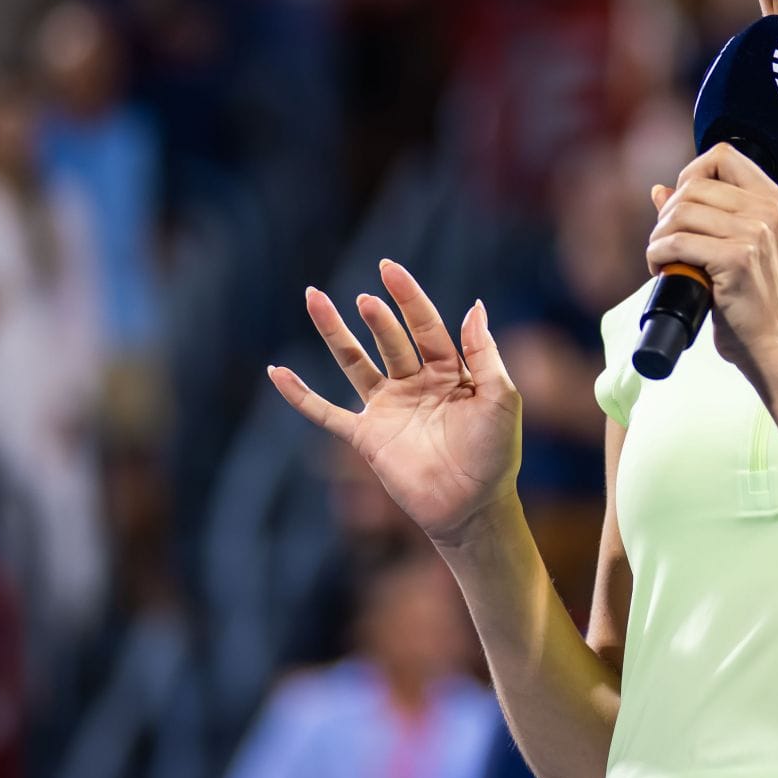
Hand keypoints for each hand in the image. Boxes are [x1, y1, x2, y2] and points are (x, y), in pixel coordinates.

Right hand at [267, 260, 522, 545]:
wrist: (473, 508)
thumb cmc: (495, 454)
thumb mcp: (501, 397)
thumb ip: (485, 353)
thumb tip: (474, 305)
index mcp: (450, 371)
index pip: (425, 325)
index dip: (408, 297)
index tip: (389, 269)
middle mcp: (415, 384)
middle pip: (389, 339)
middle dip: (377, 317)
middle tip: (366, 299)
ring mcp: (388, 409)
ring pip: (354, 363)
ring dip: (335, 333)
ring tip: (315, 299)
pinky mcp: (367, 437)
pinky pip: (326, 412)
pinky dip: (300, 395)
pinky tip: (277, 373)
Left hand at [646, 143, 777, 380]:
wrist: (774, 342)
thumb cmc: (754, 298)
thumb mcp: (740, 246)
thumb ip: (706, 214)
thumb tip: (659, 189)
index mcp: (772, 199)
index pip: (722, 155)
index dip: (690, 174)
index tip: (681, 206)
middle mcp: (767, 210)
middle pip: (694, 184)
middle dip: (668, 213)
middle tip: (665, 241)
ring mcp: (755, 233)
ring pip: (681, 212)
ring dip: (659, 236)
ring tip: (662, 257)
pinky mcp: (737, 258)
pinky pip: (677, 243)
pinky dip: (657, 254)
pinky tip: (661, 268)